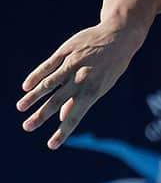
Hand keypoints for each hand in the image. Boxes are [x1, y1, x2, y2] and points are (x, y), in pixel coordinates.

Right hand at [17, 17, 146, 149]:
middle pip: (58, 102)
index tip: (51, 145)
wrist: (118, 36)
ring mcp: (72, 65)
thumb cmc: (111, 65)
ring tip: (20, 108)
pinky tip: (26, 87)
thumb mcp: (102, 85)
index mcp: (93, 93)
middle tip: (26, 127)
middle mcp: (81, 80)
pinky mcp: (65, 51)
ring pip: (49, 84)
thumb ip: (81, 101)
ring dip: (33, 97)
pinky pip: (47, 66)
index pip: (75, 117)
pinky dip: (36, 76)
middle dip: (41, 116)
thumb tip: (64, 119)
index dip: (63, 132)